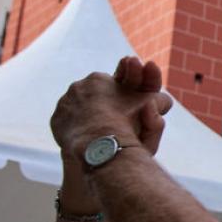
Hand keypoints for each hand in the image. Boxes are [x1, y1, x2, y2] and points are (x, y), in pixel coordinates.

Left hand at [51, 56, 172, 161]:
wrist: (100, 144)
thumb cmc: (128, 123)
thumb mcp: (150, 108)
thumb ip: (159, 101)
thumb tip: (164, 101)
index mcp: (99, 78)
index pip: (111, 86)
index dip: (120, 100)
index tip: (124, 112)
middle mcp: (78, 86)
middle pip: (93, 96)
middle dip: (102, 105)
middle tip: (113, 121)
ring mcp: (64, 103)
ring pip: (79, 108)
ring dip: (88, 115)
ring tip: (100, 131)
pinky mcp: (56, 120)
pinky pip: (67, 122)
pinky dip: (76, 127)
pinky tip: (87, 136)